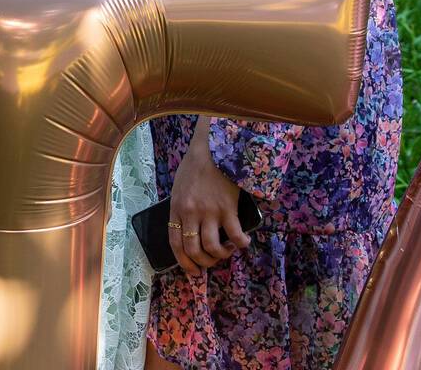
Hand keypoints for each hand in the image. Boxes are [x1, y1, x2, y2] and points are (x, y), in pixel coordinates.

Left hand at [170, 118, 250, 272]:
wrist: (213, 150)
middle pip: (193, 249)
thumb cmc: (195, 167)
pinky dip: (241, 244)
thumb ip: (181, 208)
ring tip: (228, 250)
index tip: (192, 271)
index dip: (183, 261)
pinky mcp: (228, 209)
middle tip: (212, 263)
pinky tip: (245, 242)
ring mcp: (209, 212)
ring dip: (222, 255)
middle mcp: (190, 213)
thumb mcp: (179, 188)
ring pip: (213, 247)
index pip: (175, 243)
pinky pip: (235, 236)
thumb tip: (187, 229)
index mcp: (176, 208)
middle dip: (203, 263)